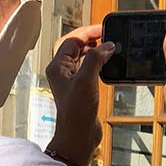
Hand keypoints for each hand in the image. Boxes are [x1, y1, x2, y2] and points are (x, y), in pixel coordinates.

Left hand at [45, 23, 112, 162]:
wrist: (78, 136)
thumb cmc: (77, 112)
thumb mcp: (86, 80)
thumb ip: (95, 59)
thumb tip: (106, 45)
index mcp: (58, 67)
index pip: (71, 40)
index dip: (88, 33)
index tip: (104, 30)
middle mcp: (62, 72)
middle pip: (74, 47)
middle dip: (90, 39)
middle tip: (107, 35)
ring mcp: (71, 81)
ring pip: (81, 58)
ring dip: (94, 50)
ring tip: (108, 47)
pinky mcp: (81, 90)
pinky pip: (88, 69)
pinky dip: (97, 63)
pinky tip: (107, 65)